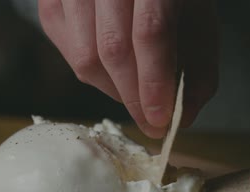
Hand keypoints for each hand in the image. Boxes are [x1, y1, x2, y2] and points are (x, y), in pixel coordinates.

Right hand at [38, 0, 218, 137]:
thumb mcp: (198, 19)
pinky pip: (67, 52)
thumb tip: (184, 116)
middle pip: (111, 49)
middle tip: (149, 121)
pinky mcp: (51, 3)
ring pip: (84, 58)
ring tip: (133, 95)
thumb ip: (199, 66)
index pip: (149, 32)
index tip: (160, 119)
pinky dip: (92, 74)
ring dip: (112, 89)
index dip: (154, 81)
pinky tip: (111, 74)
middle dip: (132, 97)